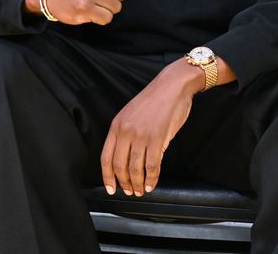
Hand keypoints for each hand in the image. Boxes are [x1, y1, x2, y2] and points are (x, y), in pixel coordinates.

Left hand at [100, 60, 201, 196]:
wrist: (172, 86)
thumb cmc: (155, 100)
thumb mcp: (131, 114)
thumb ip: (126, 134)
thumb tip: (127, 158)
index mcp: (116, 125)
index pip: (106, 157)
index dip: (107, 176)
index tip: (110, 188)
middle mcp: (125, 131)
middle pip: (119, 166)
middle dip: (123, 183)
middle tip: (129, 192)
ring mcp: (141, 135)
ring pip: (135, 168)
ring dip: (138, 184)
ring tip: (141, 190)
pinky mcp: (157, 138)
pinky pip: (152, 165)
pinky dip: (152, 178)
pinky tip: (152, 184)